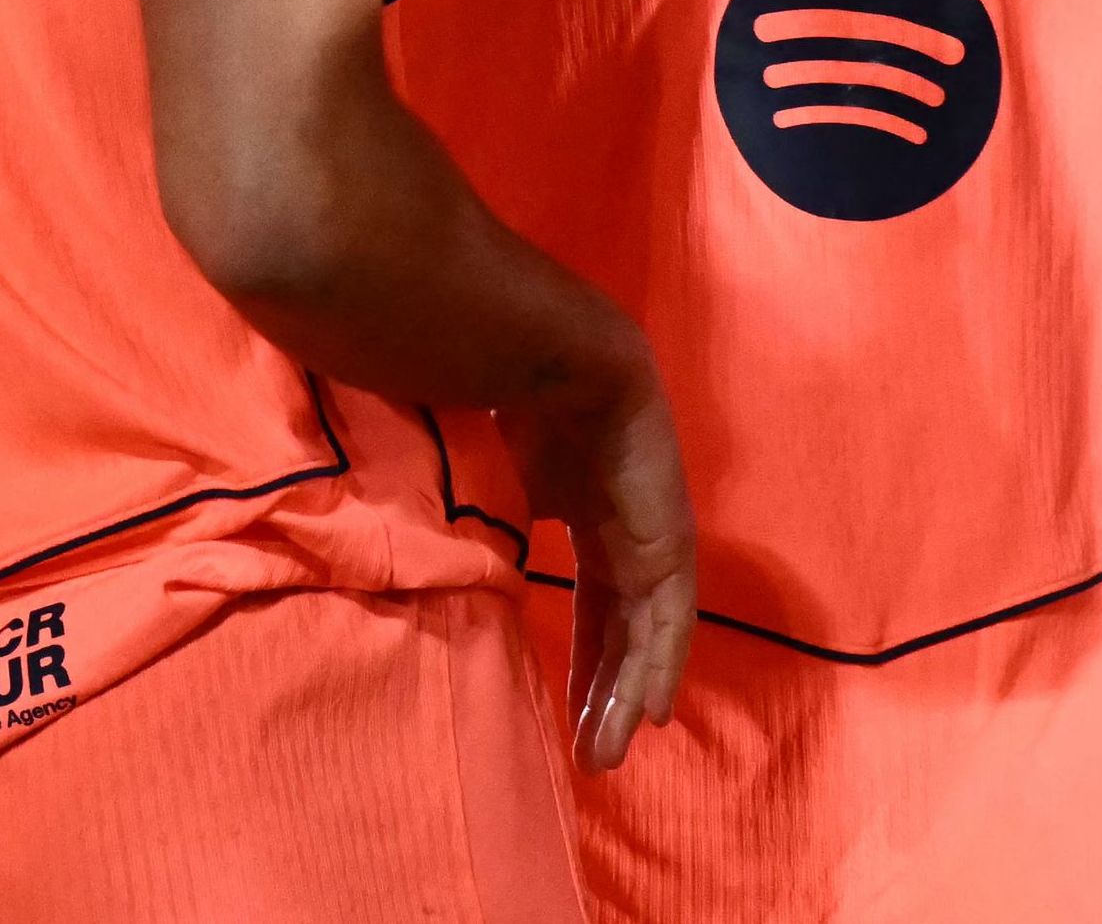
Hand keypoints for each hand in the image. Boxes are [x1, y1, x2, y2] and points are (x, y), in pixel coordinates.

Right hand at [502, 360, 695, 770]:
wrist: (536, 347)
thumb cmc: (490, 398)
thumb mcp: (482, 481)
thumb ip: (479, 526)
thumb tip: (432, 569)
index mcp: (582, 504)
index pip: (592, 601)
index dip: (585, 658)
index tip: (567, 713)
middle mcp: (624, 521)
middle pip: (621, 624)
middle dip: (604, 689)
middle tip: (589, 754)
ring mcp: (652, 523)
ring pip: (647, 627)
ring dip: (629, 691)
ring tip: (609, 750)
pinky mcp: (669, 528)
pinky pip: (669, 610)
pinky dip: (660, 661)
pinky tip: (650, 710)